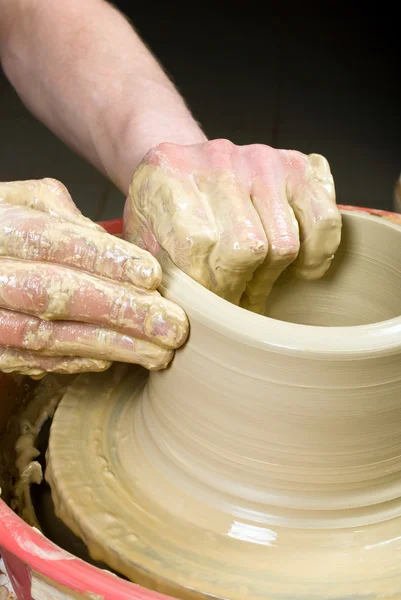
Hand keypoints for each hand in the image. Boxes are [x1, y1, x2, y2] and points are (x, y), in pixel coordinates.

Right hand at [0, 179, 187, 376]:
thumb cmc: (0, 227)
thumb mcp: (23, 201)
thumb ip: (64, 216)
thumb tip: (111, 245)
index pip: (54, 241)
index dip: (104, 259)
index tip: (152, 275)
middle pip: (57, 295)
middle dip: (121, 311)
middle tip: (171, 324)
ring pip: (49, 336)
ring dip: (111, 346)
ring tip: (159, 352)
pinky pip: (34, 360)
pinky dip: (78, 361)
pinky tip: (117, 359)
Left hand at [125, 139, 340, 313]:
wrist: (180, 164)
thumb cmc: (161, 210)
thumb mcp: (139, 239)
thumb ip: (152, 274)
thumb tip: (175, 322)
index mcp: (165, 176)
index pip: (199, 246)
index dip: (209, 288)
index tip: (211, 305)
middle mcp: (215, 159)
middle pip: (248, 248)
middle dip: (242, 287)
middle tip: (235, 296)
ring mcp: (260, 159)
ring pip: (286, 243)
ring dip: (273, 275)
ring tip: (256, 279)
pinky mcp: (296, 164)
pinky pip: (324, 221)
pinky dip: (316, 253)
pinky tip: (296, 262)